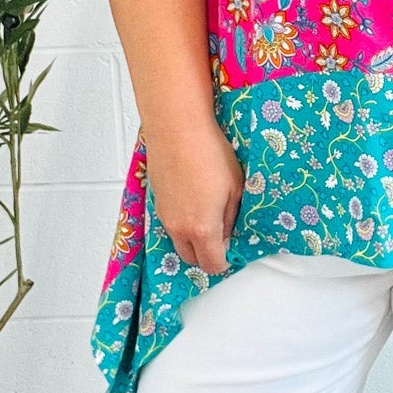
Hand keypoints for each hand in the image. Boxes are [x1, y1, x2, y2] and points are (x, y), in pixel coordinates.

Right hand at [143, 119, 245, 274]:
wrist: (177, 128)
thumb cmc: (209, 153)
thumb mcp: (235, 187)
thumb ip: (231, 218)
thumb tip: (229, 232)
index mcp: (202, 228)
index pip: (212, 264)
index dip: (225, 262)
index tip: (232, 252)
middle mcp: (179, 227)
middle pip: (191, 258)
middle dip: (206, 254)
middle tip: (221, 236)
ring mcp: (164, 215)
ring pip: (178, 240)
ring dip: (192, 237)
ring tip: (207, 214)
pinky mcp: (156, 201)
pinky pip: (169, 222)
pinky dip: (181, 221)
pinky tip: (193, 199)